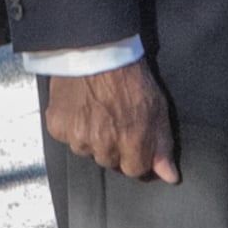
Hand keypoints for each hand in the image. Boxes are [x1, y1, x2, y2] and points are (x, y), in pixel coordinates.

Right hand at [41, 60, 178, 182]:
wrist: (97, 50)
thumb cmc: (129, 75)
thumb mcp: (157, 108)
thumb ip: (162, 146)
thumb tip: (170, 177)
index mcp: (131, 141)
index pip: (134, 170)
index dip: (137, 154)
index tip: (133, 138)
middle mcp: (103, 145)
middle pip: (109, 161)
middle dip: (114, 145)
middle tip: (114, 119)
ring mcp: (78, 137)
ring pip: (86, 150)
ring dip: (91, 137)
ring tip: (96, 110)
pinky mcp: (58, 127)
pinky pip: (66, 137)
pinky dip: (71, 126)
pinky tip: (80, 107)